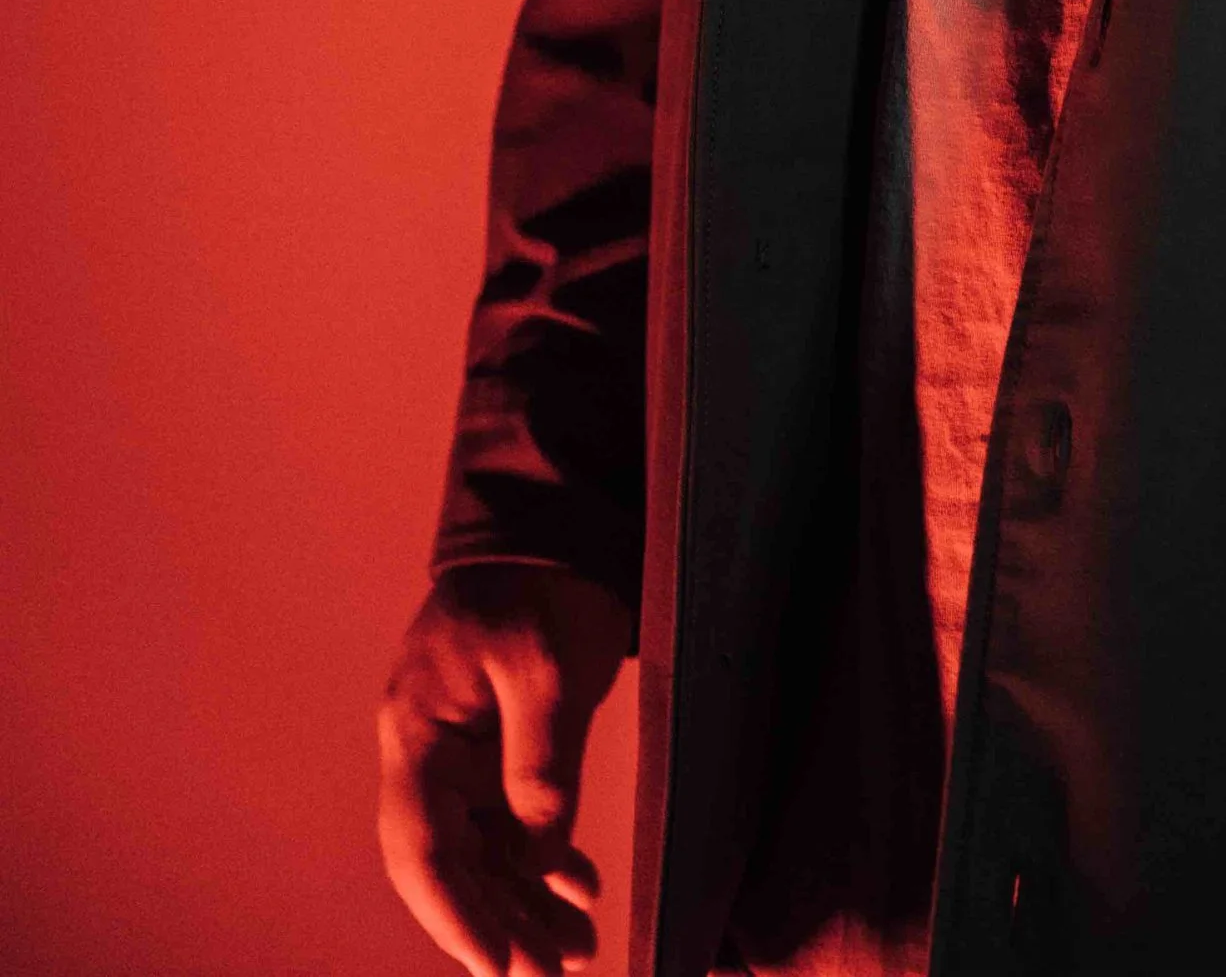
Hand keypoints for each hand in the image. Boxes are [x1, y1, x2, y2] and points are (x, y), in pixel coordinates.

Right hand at [378, 561, 634, 973]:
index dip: (459, 916)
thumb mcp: (547, 664)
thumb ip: (539, 759)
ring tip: (577, 953)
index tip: (502, 970)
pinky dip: (542, 861)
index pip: (424, 846)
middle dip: (497, 926)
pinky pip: (509, 821)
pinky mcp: (497, 743)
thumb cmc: (545, 579)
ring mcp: (460, 749)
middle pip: (452, 862)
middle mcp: (428, 750)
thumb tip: (538, 855)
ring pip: (483, 850)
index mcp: (419, 728)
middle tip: (552, 976)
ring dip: (524, 905)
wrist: (556, 520)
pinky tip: (579, 892)